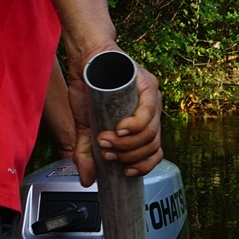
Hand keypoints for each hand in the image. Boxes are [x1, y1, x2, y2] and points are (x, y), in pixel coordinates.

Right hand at [64, 50, 162, 186]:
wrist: (85, 58)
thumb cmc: (88, 89)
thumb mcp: (85, 127)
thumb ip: (86, 152)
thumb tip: (87, 180)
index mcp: (142, 124)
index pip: (154, 152)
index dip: (143, 166)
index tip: (124, 172)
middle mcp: (151, 111)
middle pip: (152, 145)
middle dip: (128, 156)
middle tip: (106, 153)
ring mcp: (151, 97)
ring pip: (150, 132)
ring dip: (127, 144)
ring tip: (105, 141)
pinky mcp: (147, 83)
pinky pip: (148, 110)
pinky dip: (134, 125)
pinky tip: (120, 129)